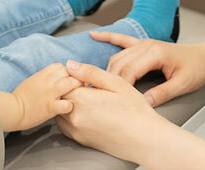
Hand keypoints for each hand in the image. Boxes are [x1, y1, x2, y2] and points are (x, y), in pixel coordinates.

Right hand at [8, 63, 81, 130]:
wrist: (12, 109)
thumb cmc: (20, 97)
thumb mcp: (32, 80)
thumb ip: (44, 77)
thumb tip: (53, 77)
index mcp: (43, 74)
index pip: (62, 67)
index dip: (67, 73)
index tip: (68, 79)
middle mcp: (48, 81)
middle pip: (70, 73)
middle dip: (75, 79)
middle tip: (78, 87)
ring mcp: (50, 93)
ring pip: (72, 84)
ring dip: (76, 90)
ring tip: (75, 97)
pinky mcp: (51, 107)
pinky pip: (68, 104)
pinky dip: (69, 107)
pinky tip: (67, 109)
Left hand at [56, 60, 170, 162]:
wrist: (144, 139)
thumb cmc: (135, 110)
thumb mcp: (116, 83)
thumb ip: (90, 72)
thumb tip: (70, 65)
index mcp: (82, 99)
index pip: (63, 81)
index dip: (74, 77)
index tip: (87, 79)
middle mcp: (74, 116)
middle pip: (60, 96)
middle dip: (70, 89)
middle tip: (90, 89)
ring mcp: (75, 130)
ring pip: (60, 110)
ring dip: (69, 103)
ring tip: (90, 101)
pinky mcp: (79, 140)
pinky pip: (64, 124)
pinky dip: (69, 116)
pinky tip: (87, 113)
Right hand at [90, 31, 204, 106]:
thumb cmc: (197, 68)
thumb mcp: (183, 84)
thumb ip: (162, 93)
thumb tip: (143, 103)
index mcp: (155, 53)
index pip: (128, 71)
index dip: (117, 87)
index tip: (108, 100)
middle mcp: (146, 45)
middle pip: (119, 64)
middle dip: (107, 80)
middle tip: (97, 96)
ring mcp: (144, 43)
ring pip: (117, 57)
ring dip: (106, 70)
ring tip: (94, 82)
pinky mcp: (144, 44)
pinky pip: (122, 39)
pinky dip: (107, 36)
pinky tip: (95, 35)